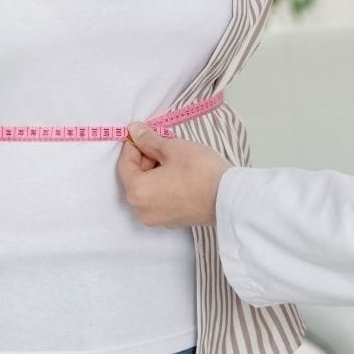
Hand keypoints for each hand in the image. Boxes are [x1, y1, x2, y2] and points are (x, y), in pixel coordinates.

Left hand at [117, 122, 231, 227]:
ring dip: (155, 172)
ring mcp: (158, 219)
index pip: (124, 164)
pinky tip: (180, 174)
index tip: (143, 133)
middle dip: (145, 159)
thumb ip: (149, 139)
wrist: (229, 198)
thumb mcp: (173, 148)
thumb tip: (134, 131)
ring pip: (147, 190)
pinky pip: (159, 200)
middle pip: (135, 178)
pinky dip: (163, 186)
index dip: (133, 145)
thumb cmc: (200, 171)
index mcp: (137, 192)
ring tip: (174, 158)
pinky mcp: (173, 222)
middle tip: (162, 144)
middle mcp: (142, 210)